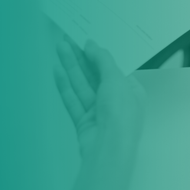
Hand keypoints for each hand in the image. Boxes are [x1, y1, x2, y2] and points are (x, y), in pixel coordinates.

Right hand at [54, 36, 143, 157]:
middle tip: (68, 40)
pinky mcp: (84, 122)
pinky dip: (65, 85)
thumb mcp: (116, 80)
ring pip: (82, 85)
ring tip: (60, 48)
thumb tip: (93, 47)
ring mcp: (99, 113)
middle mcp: (116, 102)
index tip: (86, 41)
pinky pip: (73, 99)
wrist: (108, 149)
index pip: (114, 68)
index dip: (99, 54)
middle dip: (81, 57)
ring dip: (71, 66)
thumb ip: (103, 61)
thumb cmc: (121, 119)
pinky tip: (58, 71)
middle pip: (95, 75)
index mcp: (131, 92)